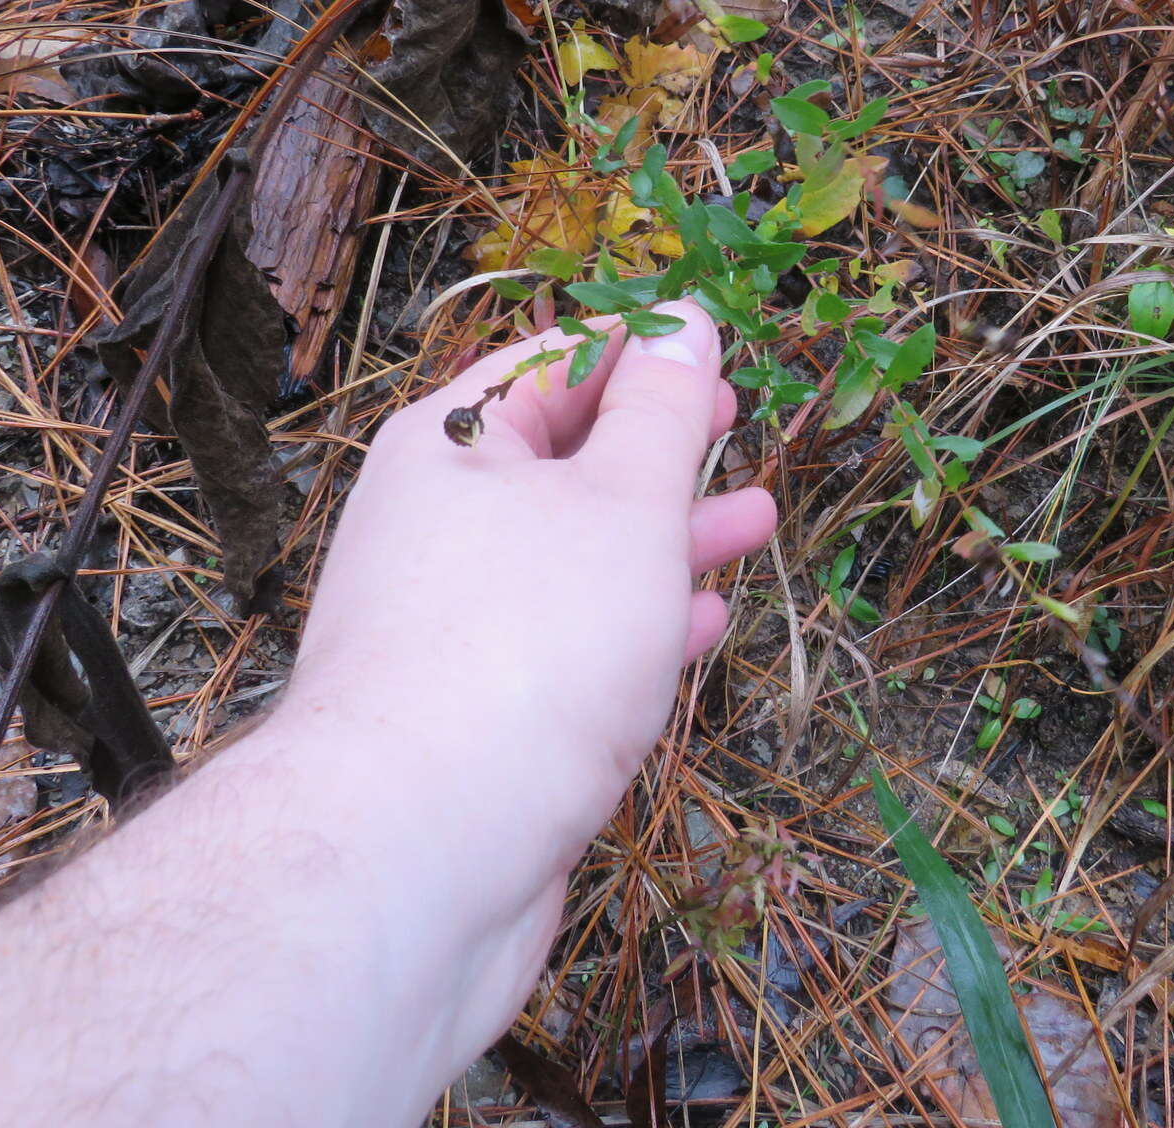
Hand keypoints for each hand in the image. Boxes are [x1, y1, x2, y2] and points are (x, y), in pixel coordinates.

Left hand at [286, 296, 775, 864]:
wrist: (417, 854)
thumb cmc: (524, 651)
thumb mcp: (620, 503)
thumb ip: (663, 411)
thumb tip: (685, 318)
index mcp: (449, 446)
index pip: (552, 361)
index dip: (640, 343)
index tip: (716, 337)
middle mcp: (437, 524)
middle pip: (563, 458)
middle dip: (659, 443)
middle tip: (735, 422)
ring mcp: (453, 622)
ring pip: (575, 555)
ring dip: (667, 535)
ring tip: (756, 519)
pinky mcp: (478, 712)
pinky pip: (568, 640)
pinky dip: (637, 621)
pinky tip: (699, 623)